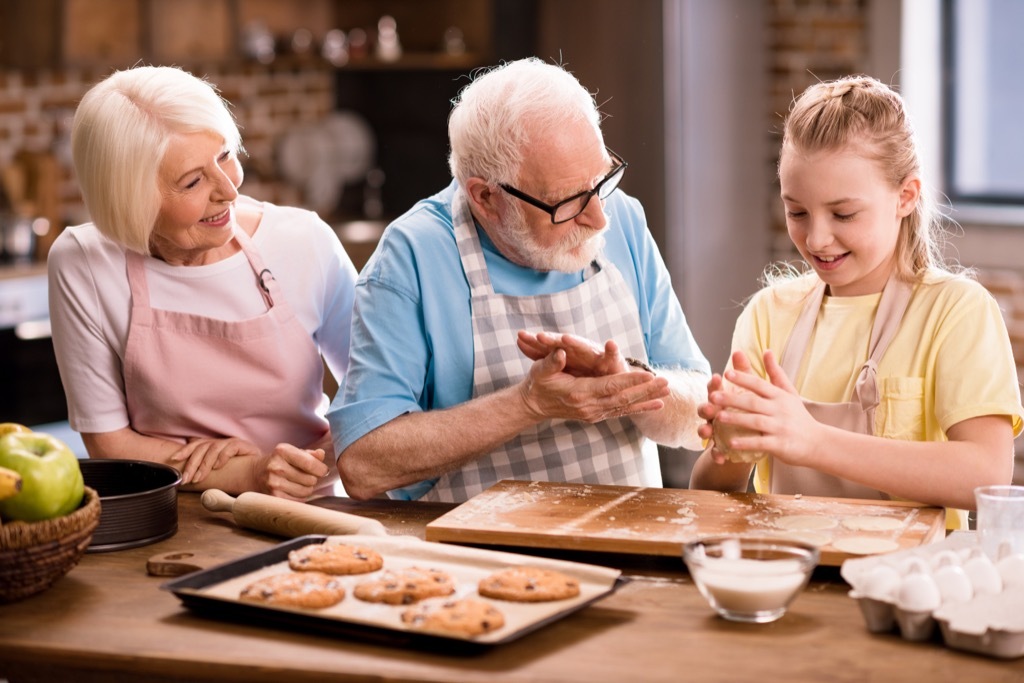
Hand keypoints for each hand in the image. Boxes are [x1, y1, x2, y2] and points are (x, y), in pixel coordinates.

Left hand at [170, 437, 260, 484]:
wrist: (261, 470)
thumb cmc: (239, 470)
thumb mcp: (219, 469)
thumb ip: (206, 467)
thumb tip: (188, 470)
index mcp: (214, 445)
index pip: (196, 445)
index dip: (184, 451)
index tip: (173, 459)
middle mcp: (222, 442)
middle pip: (202, 448)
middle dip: (192, 464)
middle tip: (187, 478)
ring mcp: (232, 442)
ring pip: (213, 449)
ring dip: (204, 465)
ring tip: (199, 477)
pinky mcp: (244, 445)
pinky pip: (230, 448)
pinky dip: (222, 457)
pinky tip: (218, 466)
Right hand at [255, 444, 331, 499]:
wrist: (254, 474)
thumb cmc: (280, 462)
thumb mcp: (292, 452)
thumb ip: (310, 454)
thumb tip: (321, 454)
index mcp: (282, 451)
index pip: (310, 463)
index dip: (322, 469)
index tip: (323, 471)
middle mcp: (276, 467)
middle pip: (311, 479)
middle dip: (313, 478)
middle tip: (306, 476)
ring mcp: (273, 483)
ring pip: (306, 491)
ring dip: (307, 488)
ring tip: (299, 483)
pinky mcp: (273, 497)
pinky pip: (299, 500)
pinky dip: (300, 497)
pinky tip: (292, 490)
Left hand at [517, 330, 629, 376]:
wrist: (610, 377)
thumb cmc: (583, 369)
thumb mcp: (559, 364)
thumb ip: (541, 353)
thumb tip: (518, 338)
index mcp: (566, 350)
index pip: (548, 344)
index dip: (534, 342)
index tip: (520, 337)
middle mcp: (580, 349)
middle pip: (564, 343)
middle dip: (552, 340)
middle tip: (539, 337)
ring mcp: (595, 353)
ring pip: (584, 347)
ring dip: (576, 342)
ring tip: (565, 339)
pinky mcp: (612, 360)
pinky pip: (612, 355)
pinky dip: (612, 350)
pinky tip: (611, 345)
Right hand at [518, 348, 668, 422]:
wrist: (533, 406)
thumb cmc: (537, 383)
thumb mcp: (540, 370)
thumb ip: (551, 362)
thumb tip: (561, 352)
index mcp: (579, 393)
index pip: (610, 386)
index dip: (630, 380)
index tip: (649, 374)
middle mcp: (589, 406)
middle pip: (623, 398)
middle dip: (646, 390)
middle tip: (666, 382)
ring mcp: (594, 413)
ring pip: (625, 406)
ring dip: (647, 399)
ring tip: (667, 393)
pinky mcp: (596, 415)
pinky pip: (621, 412)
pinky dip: (639, 408)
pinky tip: (656, 405)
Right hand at [698, 351, 756, 463]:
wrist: (750, 441)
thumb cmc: (747, 411)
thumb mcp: (750, 393)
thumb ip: (744, 374)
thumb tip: (740, 351)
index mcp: (721, 400)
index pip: (715, 390)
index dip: (715, 385)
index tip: (718, 377)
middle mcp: (714, 415)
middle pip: (705, 409)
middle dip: (705, 407)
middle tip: (710, 406)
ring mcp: (714, 432)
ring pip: (705, 430)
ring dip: (704, 430)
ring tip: (707, 432)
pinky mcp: (719, 448)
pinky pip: (715, 452)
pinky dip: (716, 454)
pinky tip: (720, 457)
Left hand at [708, 350, 820, 465]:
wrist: (818, 442)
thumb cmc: (799, 416)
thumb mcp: (789, 392)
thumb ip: (775, 373)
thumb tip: (766, 350)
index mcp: (779, 396)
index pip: (759, 385)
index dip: (743, 378)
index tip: (727, 373)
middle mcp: (780, 410)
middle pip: (753, 402)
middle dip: (732, 399)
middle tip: (713, 396)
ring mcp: (780, 427)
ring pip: (755, 421)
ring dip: (736, 420)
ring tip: (718, 417)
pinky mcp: (780, 444)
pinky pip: (760, 443)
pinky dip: (746, 443)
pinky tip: (731, 443)